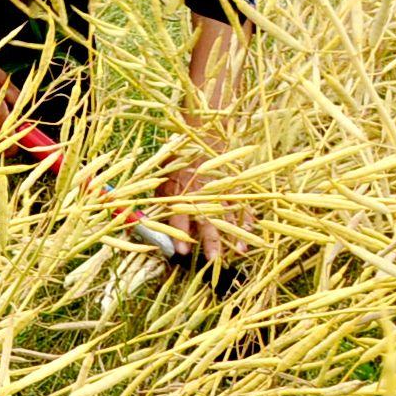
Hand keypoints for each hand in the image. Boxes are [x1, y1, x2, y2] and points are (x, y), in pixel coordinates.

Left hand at [149, 145, 252, 268]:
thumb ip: (157, 202)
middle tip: (213, 260)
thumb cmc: (176, 163)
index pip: (179, 217)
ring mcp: (219, 188)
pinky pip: (241, 202)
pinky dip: (246, 216)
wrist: (199, 135)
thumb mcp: (161, 181)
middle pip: (207, 220)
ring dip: (233, 234)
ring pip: (228, 214)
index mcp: (180, 191)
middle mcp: (201, 191)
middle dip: (211, 241)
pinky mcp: (233, 183)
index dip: (180, 235)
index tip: (181, 252)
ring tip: (238, 251)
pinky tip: (250, 230)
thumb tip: (146, 223)